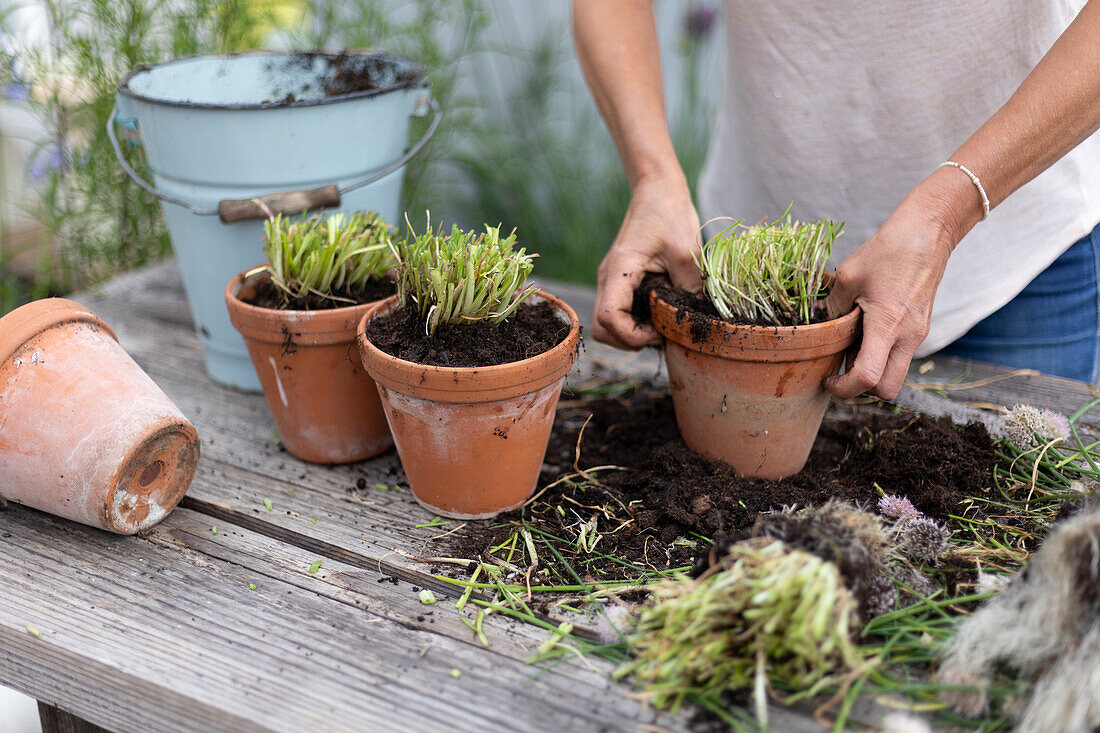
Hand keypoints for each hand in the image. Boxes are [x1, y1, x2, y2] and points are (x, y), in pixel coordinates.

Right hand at [593, 174, 702, 348]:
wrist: (657, 189)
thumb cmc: (670, 213)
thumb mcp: (687, 251)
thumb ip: (690, 288)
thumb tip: (697, 319)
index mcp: (619, 270)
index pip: (609, 319)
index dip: (632, 336)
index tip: (659, 332)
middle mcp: (607, 278)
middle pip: (602, 328)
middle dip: (629, 340)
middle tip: (660, 333)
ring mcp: (611, 280)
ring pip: (607, 323)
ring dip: (631, 333)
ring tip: (661, 324)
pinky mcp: (619, 280)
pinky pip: (618, 311)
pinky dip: (634, 321)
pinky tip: (658, 312)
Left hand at [824, 178, 975, 399]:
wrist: (928, 232)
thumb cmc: (888, 251)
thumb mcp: (848, 277)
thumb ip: (831, 308)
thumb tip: (814, 328)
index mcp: (888, 325)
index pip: (868, 377)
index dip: (844, 388)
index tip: (828, 380)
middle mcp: (908, 336)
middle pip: (887, 389)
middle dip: (861, 390)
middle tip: (838, 373)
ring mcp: (918, 334)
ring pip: (895, 374)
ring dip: (871, 372)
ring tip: (848, 348)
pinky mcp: (920, 328)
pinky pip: (899, 356)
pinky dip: (880, 356)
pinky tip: (863, 334)